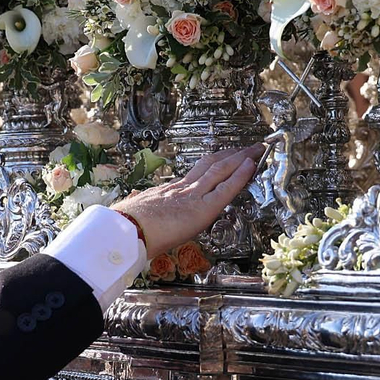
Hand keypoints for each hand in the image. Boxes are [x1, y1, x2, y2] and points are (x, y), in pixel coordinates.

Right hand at [111, 144, 263, 255]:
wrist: (123, 231)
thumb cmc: (123, 227)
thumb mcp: (131, 211)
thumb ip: (136, 205)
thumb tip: (129, 202)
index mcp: (166, 192)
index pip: (195, 174)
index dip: (212, 163)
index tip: (224, 157)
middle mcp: (181, 188)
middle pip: (211, 165)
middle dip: (231, 155)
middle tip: (246, 147)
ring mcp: (192, 196)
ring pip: (221, 170)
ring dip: (241, 158)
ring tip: (256, 150)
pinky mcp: (202, 208)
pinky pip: (226, 188)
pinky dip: (241, 176)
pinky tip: (251, 166)